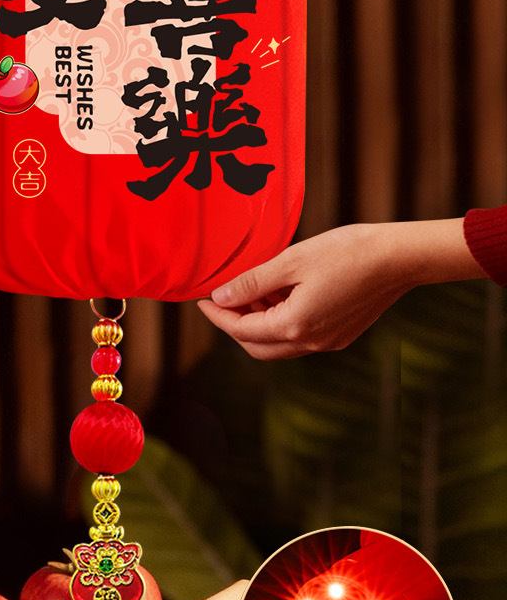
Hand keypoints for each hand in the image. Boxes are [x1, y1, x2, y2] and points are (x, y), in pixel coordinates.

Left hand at [199, 219, 484, 358]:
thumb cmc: (346, 252)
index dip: (217, 316)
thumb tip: (220, 298)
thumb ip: (252, 283)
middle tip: (221, 299)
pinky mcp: (341, 334)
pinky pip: (299, 337)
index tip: (201, 300)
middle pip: (257, 347)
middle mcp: (312, 342)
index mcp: (296, 325)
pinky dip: (280, 321)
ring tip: (250, 291)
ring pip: (279, 344)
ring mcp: (329, 341)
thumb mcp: (290, 262)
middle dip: (234, 326)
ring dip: (258, 324)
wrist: (399, 257)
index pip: (242, 330)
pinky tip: (278, 294)